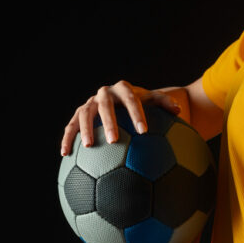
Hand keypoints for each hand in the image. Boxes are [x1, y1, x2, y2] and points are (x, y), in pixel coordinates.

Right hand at [61, 80, 181, 155]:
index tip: (143, 131)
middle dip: (108, 122)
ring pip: (84, 114)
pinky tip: (65, 154)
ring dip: (84, 129)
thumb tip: (178, 110)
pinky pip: (70, 125)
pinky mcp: (79, 113)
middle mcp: (104, 93)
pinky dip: (67, 138)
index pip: (131, 100)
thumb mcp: (154, 101)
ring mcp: (90, 102)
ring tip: (88, 145)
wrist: (122, 98)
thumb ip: (166, 104)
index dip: (136, 114)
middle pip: (105, 106)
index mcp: (123, 89)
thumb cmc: (142, 103)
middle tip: (113, 140)